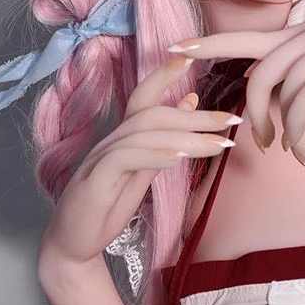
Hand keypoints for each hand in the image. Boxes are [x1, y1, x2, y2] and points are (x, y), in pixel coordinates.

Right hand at [37, 54, 241, 273]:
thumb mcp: (142, 169)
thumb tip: (189, 101)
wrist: (73, 246)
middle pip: (152, 115)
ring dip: (184, 138)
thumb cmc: (107, 206)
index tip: (193, 58)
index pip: (142, 97)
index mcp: (122, 138)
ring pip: (143, 134)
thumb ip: (164, 139)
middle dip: (195, 117)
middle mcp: (109, 142)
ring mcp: (99, 160)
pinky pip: (124, 159)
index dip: (164, 75)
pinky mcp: (94, 182)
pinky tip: (177, 158)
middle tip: (231, 121)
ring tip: (216, 145)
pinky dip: (153, 155)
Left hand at [168, 10, 304, 164]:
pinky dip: (298, 131)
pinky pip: (303, 104)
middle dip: (250, 113)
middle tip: (259, 141)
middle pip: (256, 73)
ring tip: (287, 149)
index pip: (245, 35)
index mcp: (301, 32)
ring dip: (276, 128)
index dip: (208, 42)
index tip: (175, 47)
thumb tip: (285, 83)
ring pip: (278, 91)